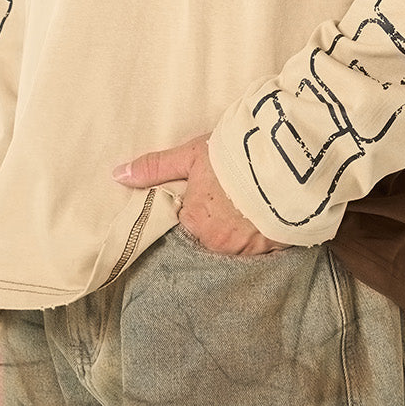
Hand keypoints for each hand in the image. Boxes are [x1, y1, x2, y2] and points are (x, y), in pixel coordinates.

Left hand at [113, 133, 290, 255]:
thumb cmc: (234, 156)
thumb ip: (156, 167)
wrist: (286, 161)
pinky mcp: (275, 249)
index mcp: (195, 224)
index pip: (184, 228)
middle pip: (210, 241)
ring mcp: (249, 250)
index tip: (201, 204)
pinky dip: (261, 237)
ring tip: (246, 211)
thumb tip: (117, 175)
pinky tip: (265, 220)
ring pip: (236, 247)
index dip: (192, 216)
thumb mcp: (191, 155)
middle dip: (216, 227)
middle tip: (226, 206)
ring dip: (238, 233)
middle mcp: (219, 244)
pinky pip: (262, 250)